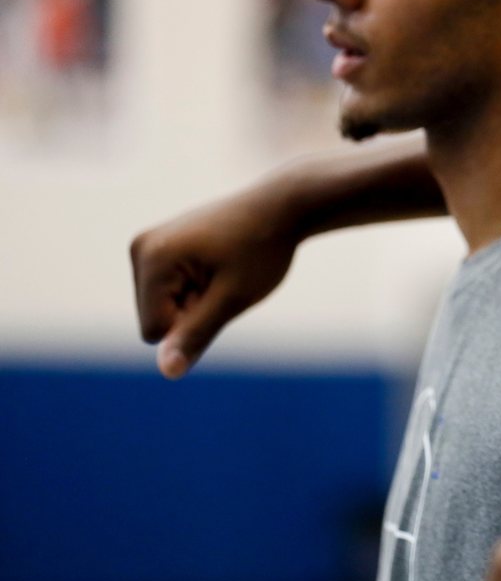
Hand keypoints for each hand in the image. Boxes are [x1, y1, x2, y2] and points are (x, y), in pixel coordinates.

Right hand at [130, 186, 299, 378]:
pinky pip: (169, 291)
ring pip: (162, 307)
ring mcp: (148, 245)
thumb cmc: (262, 251)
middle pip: (155, 319)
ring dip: (195, 300)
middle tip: (226, 279)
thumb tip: (167, 372)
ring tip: (223, 270)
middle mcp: (140, 248)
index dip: (194, 324)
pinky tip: (217, 264)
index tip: (222, 289)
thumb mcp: (233, 299)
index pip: (155, 332)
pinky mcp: (159, 246)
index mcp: (152, 258)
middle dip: (192, 311)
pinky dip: (195, 287)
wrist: (279, 208)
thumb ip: (196, 334)